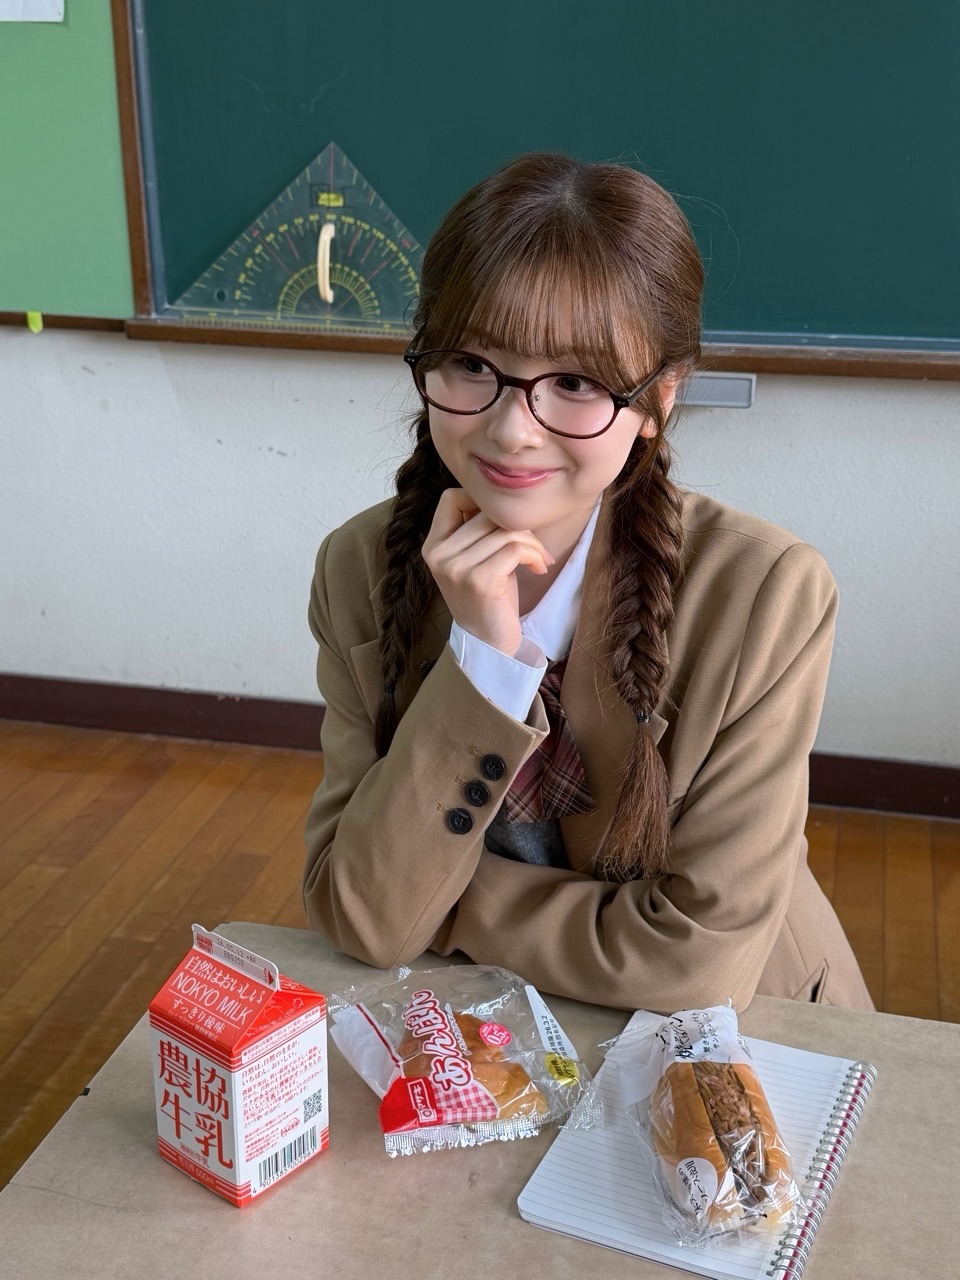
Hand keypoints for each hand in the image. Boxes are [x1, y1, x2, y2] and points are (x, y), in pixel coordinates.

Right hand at [421, 489, 553, 654]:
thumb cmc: (489, 598)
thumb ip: (477, 531)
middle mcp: (439, 555)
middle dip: (519, 526)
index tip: (504, 524)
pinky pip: (515, 548)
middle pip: (487, 513)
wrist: (489, 645)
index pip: (451, 498)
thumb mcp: (475, 560)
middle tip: (534, 548)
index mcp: (433, 546)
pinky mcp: (479, 581)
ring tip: (539, 559)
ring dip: (532, 543)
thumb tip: (504, 499)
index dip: (482, 502)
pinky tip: (539, 568)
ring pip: (505, 531)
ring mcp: (457, 568)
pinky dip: (534, 555)